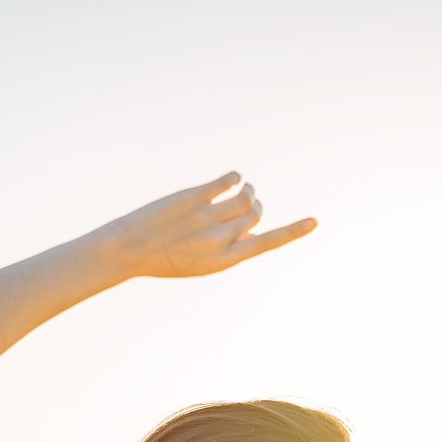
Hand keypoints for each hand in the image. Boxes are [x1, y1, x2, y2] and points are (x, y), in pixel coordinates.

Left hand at [102, 173, 316, 279]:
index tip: (314, 221)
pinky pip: (225, 182)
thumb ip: (228, 248)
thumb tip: (252, 227)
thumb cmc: (163, 260)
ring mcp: (206, 217)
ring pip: (245, 197)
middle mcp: (219, 239)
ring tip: (243, 187)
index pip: (267, 243)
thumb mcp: (200, 264)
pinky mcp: (192, 197)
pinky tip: (233, 178)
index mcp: (224, 260)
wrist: (128, 251)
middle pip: (255, 214)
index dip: (293, 232)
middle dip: (256, 206)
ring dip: (249, 189)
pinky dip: (235, 177)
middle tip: (247, 202)